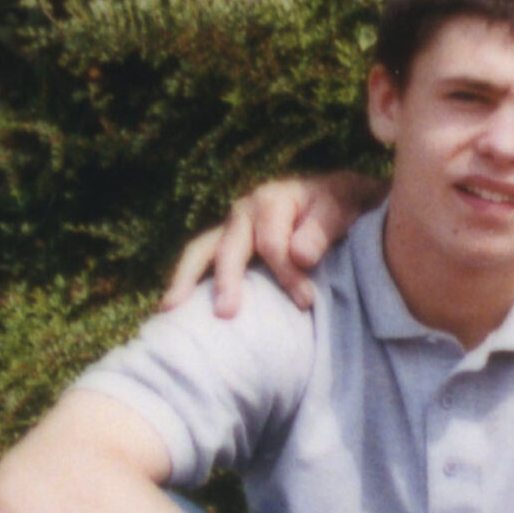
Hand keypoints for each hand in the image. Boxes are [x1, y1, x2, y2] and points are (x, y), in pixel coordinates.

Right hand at [161, 172, 383, 316]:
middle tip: (227, 314)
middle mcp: (245, 212)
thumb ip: (324, 228)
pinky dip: (188, 281)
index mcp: (272, 200)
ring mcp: (232, 228)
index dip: (287, 274)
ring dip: (186, 280)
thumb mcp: (342, 208)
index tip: (306, 301)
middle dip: (227, 280)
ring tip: (170, 310)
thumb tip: (300, 256)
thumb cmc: (343, 206)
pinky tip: (175, 308)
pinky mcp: (229, 244)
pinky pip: (202, 260)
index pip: (272, 243)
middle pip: (229, 247)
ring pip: (201, 250)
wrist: (342, 198)